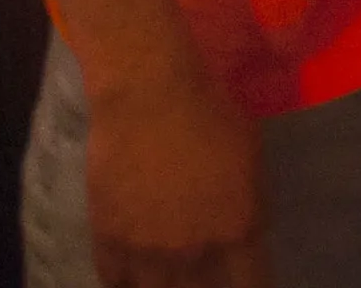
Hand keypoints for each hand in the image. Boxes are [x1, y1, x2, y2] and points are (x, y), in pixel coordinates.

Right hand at [83, 58, 265, 286]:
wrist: (149, 93)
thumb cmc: (211, 109)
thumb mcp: (251, 155)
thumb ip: (250, 206)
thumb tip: (246, 236)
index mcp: (236, 231)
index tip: (242, 282)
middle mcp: (194, 254)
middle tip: (199, 277)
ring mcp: (148, 253)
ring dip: (162, 287)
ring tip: (165, 278)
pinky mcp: (109, 240)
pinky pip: (114, 282)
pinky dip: (124, 282)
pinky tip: (129, 277)